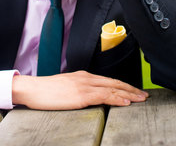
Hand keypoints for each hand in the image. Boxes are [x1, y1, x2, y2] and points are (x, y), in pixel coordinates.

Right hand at [12, 71, 147, 109]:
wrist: (33, 88)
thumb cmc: (46, 90)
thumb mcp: (66, 86)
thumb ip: (79, 88)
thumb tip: (88, 95)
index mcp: (83, 76)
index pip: (108, 80)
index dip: (122, 85)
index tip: (132, 90)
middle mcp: (86, 78)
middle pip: (114, 82)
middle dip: (130, 88)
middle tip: (143, 95)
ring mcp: (84, 85)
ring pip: (112, 88)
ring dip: (128, 93)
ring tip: (140, 99)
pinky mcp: (81, 95)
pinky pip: (104, 96)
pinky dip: (117, 98)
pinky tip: (125, 102)